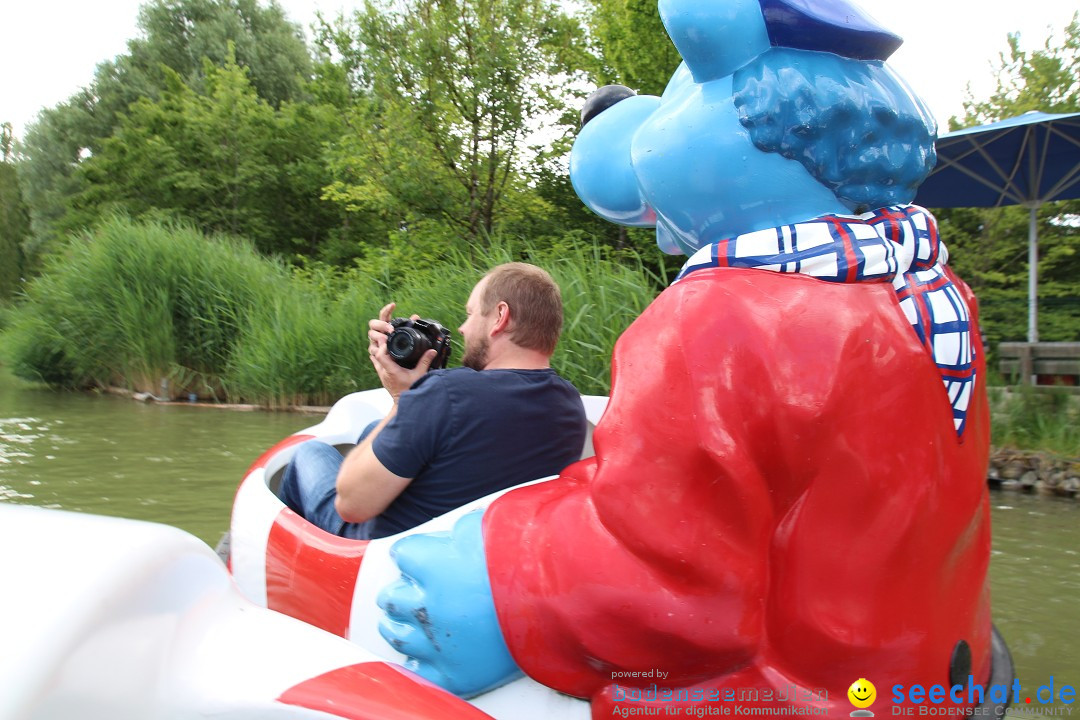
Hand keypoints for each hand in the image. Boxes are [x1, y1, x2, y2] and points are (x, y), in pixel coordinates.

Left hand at [368, 302, 435, 401]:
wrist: (403, 402)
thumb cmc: (410, 390)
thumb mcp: (419, 375)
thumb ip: (425, 362)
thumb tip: (432, 351)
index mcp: (391, 370)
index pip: (381, 355)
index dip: (383, 345)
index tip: (390, 338)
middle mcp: (384, 371)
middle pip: (375, 352)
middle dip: (380, 343)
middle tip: (388, 335)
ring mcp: (381, 372)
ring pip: (374, 355)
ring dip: (379, 347)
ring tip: (387, 340)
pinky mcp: (382, 374)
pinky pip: (376, 360)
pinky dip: (379, 353)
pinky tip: (386, 349)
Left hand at [377, 510, 521, 697]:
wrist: (558, 598)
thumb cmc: (529, 558)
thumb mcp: (490, 526)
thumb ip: (462, 532)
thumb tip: (456, 535)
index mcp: (433, 564)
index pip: (403, 555)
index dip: (411, 554)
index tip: (417, 556)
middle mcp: (428, 604)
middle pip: (391, 598)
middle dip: (400, 591)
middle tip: (411, 590)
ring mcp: (439, 641)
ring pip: (397, 634)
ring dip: (399, 624)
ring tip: (407, 621)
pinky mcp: (454, 671)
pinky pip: (420, 672)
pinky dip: (417, 663)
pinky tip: (421, 654)